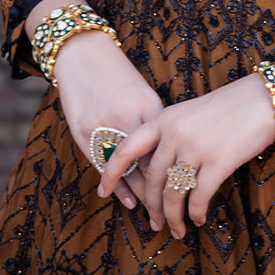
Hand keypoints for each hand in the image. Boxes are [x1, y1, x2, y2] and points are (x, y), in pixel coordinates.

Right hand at [53, 31, 163, 210]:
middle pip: (151, 165)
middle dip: (164, 196)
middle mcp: (128, 119)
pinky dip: (118, 186)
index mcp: (150, 108)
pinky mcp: (84, 131)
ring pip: (128, 171)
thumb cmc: (118, 77)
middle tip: (174, 220)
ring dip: (143, 196)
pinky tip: (128, 201)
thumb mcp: (143, 95)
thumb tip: (175, 153)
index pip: (169, 150)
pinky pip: (104, 165)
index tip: (190, 196)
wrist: (83, 54)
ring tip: (155, 217)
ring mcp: (104, 126)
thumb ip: (156, 123)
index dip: (180, 177)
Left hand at [99, 72, 274, 238]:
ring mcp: (195, 148)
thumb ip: (171, 136)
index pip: (126, 149)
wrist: (262, 100)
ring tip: (177, 231)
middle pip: (153, 180)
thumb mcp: (190, 113)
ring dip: (174, 217)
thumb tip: (159, 171)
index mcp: (163, 119)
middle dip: (152, 208)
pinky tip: (198, 219)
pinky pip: (199, 197)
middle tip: (154, 225)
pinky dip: (195, 213)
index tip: (104, 192)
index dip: (112, 172)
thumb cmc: (229, 107)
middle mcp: (174, 134)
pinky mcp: (218, 162)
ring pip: (174, 194)